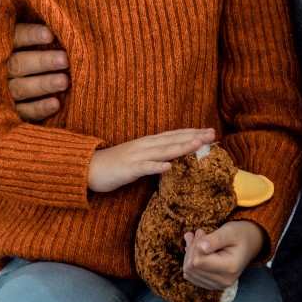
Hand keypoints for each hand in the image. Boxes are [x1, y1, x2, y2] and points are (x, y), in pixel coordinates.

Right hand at [7, 23, 68, 120]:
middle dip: (42, 62)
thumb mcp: (22, 40)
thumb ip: (37, 34)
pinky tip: (56, 104)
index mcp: (0, 47)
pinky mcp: (8, 113)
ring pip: (21, 88)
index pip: (13, 38)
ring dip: (43, 84)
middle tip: (64, 60)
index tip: (50, 35)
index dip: (30, 36)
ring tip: (64, 81)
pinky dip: (39, 108)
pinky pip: (23, 112)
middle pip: (18, 64)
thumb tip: (60, 24)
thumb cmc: (26, 55)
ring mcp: (0, 93)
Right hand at [87, 128, 215, 193]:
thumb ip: (154, 156)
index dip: (192, 133)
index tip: (210, 132)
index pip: (174, 135)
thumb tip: (172, 159)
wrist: (88, 168)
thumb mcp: (138, 158)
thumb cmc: (114, 164)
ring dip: (181, 147)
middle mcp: (144, 146)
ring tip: (198, 144)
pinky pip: (144, 168)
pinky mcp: (128, 169)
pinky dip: (157, 167)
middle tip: (213, 134)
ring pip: (162, 151)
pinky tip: (169, 167)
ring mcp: (136, 156)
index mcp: (148, 143)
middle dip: (193, 137)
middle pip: (173, 140)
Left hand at [182, 220, 264, 291]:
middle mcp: (224, 281)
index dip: (194, 246)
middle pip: (191, 268)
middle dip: (191, 249)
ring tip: (198, 239)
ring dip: (189, 254)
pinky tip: (198, 249)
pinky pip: (191, 276)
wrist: (249, 244)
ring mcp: (218, 285)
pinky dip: (191, 261)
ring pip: (189, 272)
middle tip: (199, 233)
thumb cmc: (239, 235)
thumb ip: (215, 239)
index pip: (197, 262)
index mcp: (230, 267)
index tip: (201, 232)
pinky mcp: (212, 285)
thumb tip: (200, 247)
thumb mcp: (229, 231)